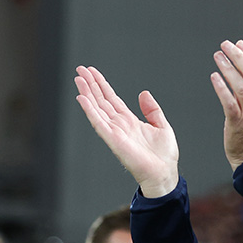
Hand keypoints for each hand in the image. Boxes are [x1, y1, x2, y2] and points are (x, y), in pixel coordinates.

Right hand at [74, 66, 179, 197]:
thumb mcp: (162, 126)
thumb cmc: (164, 155)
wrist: (164, 173)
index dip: (102, 85)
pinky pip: (98, 122)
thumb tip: (144, 93)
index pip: (112, 99)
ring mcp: (114, 131)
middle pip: (101, 100)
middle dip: (91, 84)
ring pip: (97, 108)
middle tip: (80, 69)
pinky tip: (82, 98)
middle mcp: (119, 125)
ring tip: (78, 78)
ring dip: (87, 93)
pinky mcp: (113, 139)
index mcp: (129, 121)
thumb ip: (152, 110)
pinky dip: (90, 110)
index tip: (93, 71)